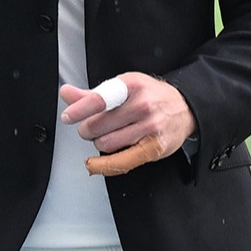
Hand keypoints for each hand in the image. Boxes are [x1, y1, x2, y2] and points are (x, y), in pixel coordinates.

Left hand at [66, 73, 194, 175]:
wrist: (185, 108)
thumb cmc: (150, 96)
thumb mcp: (123, 87)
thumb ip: (92, 94)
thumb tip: (66, 93)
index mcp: (131, 85)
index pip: (100, 99)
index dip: (80, 110)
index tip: (68, 117)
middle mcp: (142, 105)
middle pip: (98, 126)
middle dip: (88, 129)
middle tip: (92, 127)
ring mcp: (150, 127)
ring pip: (106, 143)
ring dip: (99, 142)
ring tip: (106, 136)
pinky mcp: (154, 148)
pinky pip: (120, 162)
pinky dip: (102, 165)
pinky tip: (93, 163)